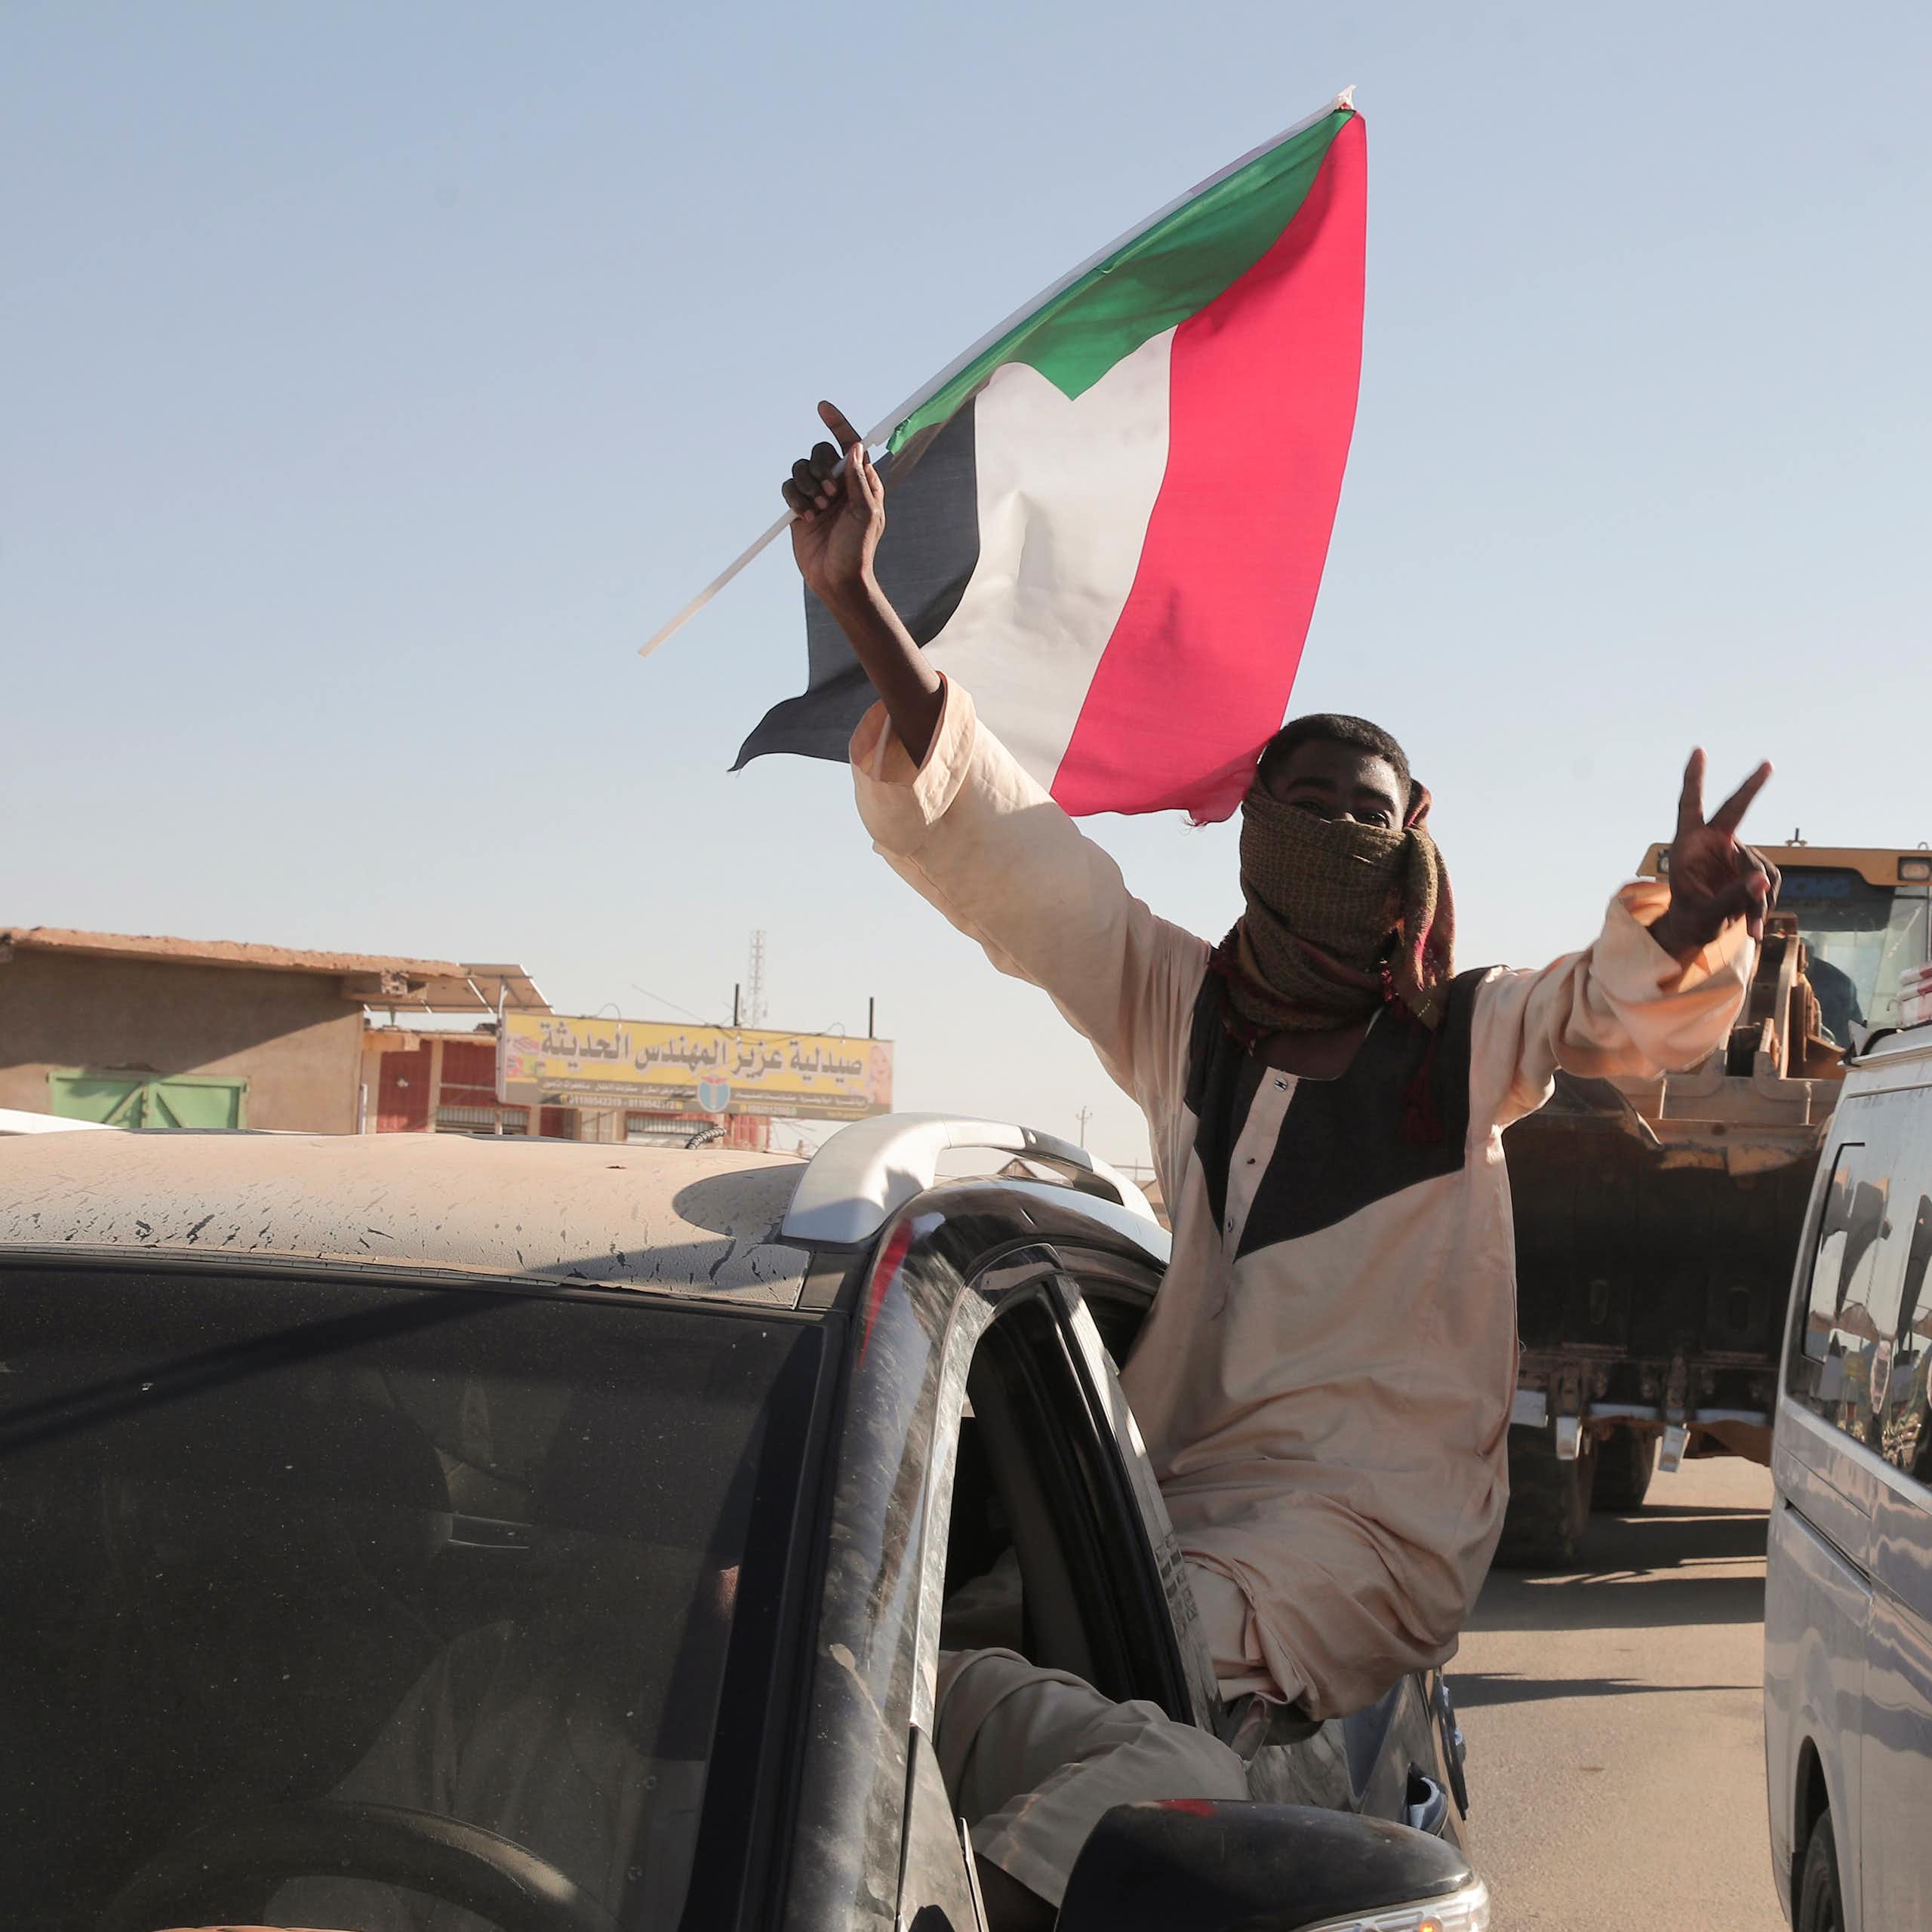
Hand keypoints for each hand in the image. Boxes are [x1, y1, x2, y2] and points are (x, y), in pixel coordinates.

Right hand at [782, 400, 883, 607]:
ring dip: (807, 487)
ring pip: (801, 468)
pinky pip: (788, 487)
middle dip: (821, 470)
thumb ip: (858, 479)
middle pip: (820, 453)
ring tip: (818, 511)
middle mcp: (839, 484)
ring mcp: (818, 495)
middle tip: (830, 496)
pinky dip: (795, 499)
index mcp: (860, 481)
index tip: (822, 407)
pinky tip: (805, 518)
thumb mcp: (865, 513)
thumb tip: (855, 447)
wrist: (836, 579)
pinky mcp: (799, 507)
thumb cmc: (858, 549)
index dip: (838, 424)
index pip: (849, 444)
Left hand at [1648, 748, 1780, 958]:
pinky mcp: (1752, 866)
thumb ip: (1731, 898)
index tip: (1699, 751)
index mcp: (1688, 846)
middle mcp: (1712, 842)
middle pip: (1734, 811)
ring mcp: (1734, 852)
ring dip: (1759, 899)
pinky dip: (1764, 904)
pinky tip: (1754, 925)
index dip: (1694, 779)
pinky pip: (1767, 882)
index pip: (1690, 807)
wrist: (1698, 931)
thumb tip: (1761, 880)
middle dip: (1751, 788)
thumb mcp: (1706, 914)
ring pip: (1759, 867)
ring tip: (1751, 926)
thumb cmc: (1691, 919)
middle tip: (1767, 764)